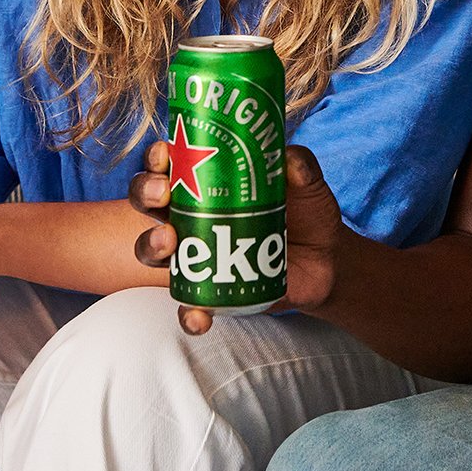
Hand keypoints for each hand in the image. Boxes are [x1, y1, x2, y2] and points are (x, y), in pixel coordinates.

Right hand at [130, 142, 349, 336]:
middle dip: (145, 193)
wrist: (325, 260)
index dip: (157, 157)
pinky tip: (198, 316)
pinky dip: (188, 313)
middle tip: (162, 194)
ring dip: (152, 244)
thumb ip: (301, 167)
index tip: (164, 154)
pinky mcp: (210, 290)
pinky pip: (188, 305)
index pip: (170, 162)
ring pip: (155, 249)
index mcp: (207, 180)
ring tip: (169, 242)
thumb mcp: (308, 183)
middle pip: (150, 201)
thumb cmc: (307, 211)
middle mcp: (191, 214)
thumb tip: (290, 158)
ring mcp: (196, 254)